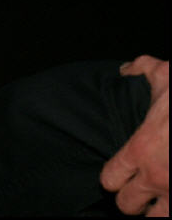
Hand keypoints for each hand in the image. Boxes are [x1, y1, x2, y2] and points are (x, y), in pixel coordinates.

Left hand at [100, 55, 168, 216]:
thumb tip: (125, 70)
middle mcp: (157, 177)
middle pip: (127, 206)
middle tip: (139, 191)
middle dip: (132, 200)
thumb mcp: (165, 74)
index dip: (113, 178)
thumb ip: (141, 70)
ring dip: (156, 213)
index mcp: (141, 150)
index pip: (110, 179)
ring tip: (160, 204)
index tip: (119, 175)